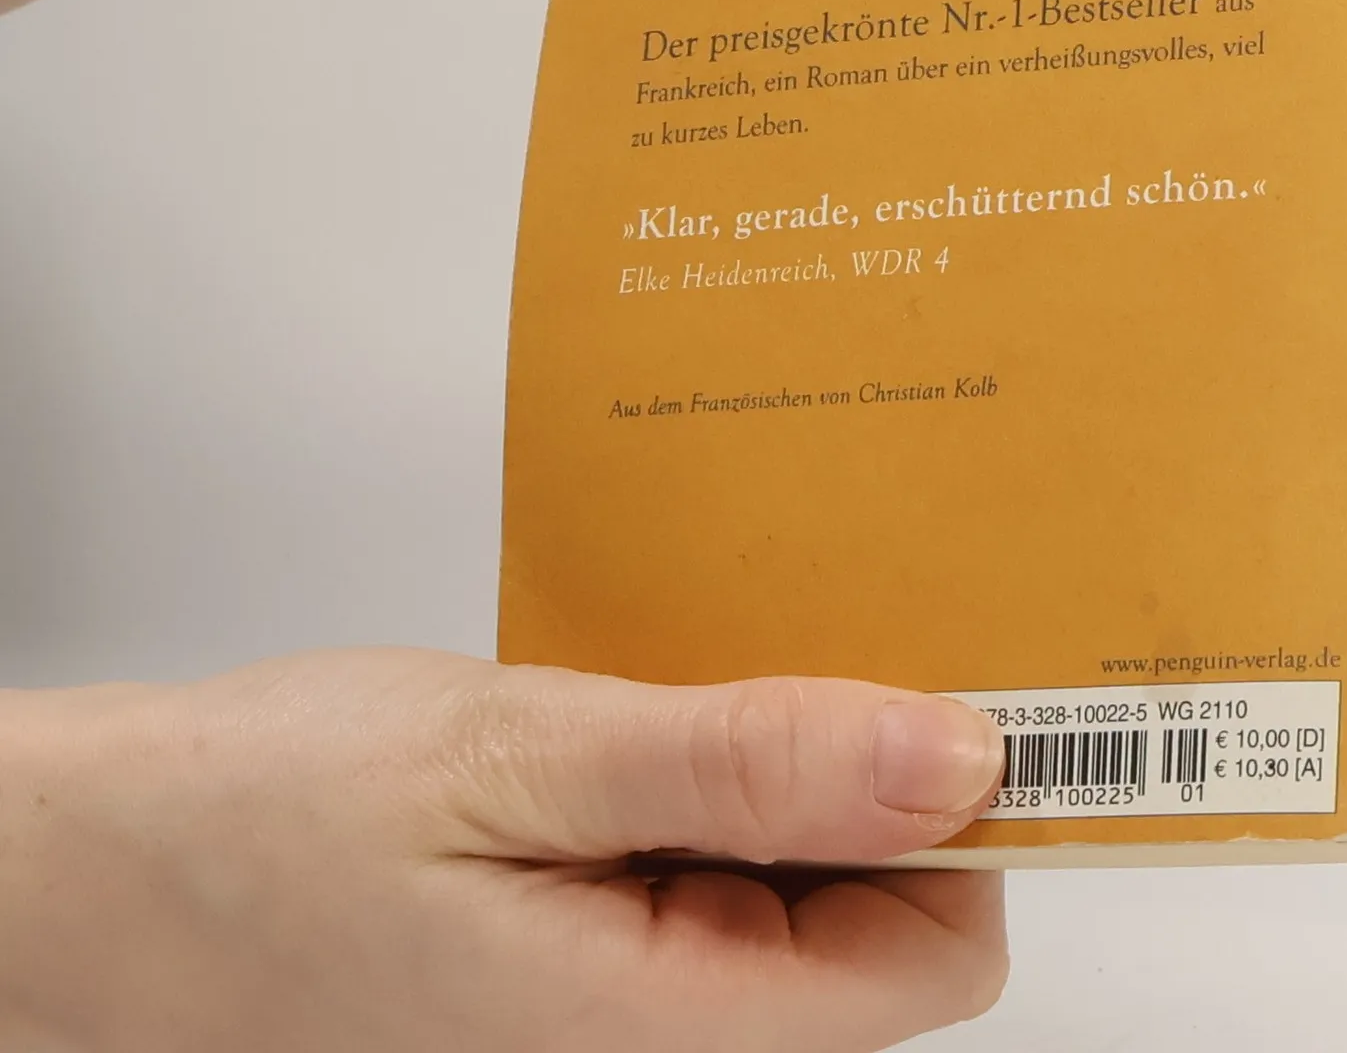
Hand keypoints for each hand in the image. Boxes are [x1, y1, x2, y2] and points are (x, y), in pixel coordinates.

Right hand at [0, 648, 1008, 1051]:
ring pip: (797, 883)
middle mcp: (661, 1046)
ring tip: (720, 654)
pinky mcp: (586, 957)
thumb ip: (745, 769)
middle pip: (877, 916)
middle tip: (819, 625)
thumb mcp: (519, 761)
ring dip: (788, 764)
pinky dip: (716, 778)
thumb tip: (953, 759)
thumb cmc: (261, 821)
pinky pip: (713, 867)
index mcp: (663, 1034)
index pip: (931, 956)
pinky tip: (663, 702)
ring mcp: (621, 1008)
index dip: (965, 822)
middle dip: (873, 775)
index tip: (953, 679)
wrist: (90, 869)